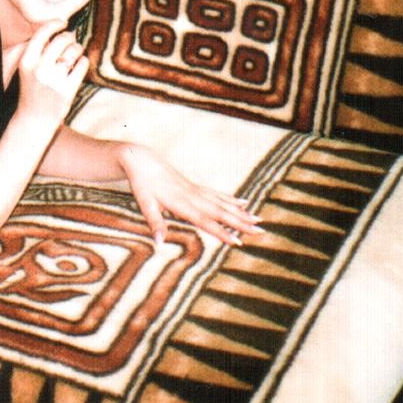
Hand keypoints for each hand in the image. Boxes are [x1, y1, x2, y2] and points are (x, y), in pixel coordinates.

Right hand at [12, 21, 89, 135]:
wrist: (34, 120)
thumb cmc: (32, 90)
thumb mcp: (27, 69)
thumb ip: (38, 51)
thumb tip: (59, 29)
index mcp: (26, 61)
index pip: (42, 33)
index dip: (55, 24)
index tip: (63, 22)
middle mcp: (39, 69)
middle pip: (61, 40)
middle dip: (69, 37)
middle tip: (71, 41)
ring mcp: (54, 80)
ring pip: (73, 51)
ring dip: (78, 48)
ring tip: (76, 52)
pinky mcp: (67, 90)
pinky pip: (82, 65)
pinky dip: (83, 62)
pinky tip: (79, 65)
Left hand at [117, 143, 261, 246]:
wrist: (142, 160)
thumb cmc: (142, 184)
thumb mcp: (144, 203)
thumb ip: (154, 222)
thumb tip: (159, 242)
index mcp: (181, 202)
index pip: (205, 220)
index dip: (222, 232)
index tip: (238, 241)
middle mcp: (193, 196)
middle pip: (221, 212)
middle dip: (241, 223)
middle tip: (261, 231)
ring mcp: (196, 190)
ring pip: (223, 203)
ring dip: (241, 212)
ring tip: (259, 219)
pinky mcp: (195, 187)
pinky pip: (217, 194)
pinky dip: (231, 200)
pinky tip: (244, 203)